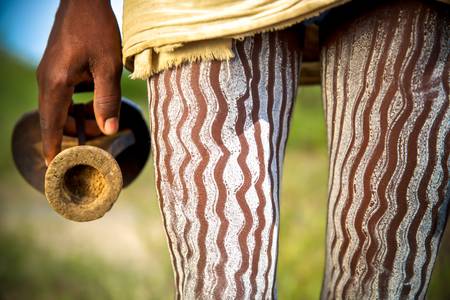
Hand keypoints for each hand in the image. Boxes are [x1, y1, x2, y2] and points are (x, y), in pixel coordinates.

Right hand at [36, 0, 121, 164]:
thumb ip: (108, 100)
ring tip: (100, 123)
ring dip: (79, 118)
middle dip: (74, 134)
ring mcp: (50, 74)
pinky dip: (79, 105)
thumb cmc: (97, 29)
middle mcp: (47, 81)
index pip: (52, 124)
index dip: (54, 147)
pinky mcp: (57, 68)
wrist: (84, 0)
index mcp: (56, 84)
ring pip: (61, 108)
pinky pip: (65, 95)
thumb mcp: (108, 67)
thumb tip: (109, 130)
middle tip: (94, 144)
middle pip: (56, 119)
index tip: (55, 168)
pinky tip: (96, 103)